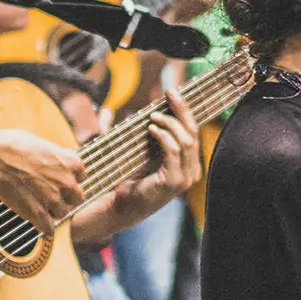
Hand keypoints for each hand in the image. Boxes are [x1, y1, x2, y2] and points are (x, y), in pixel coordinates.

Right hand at [0, 130, 85, 234]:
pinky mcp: (38, 213)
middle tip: (50, 193)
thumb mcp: (42, 143)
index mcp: (71, 162)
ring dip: (53, 210)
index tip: (58, 177)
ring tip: (37, 202)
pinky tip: (34, 218)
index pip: (82, 175)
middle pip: (78, 197)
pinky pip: (49, 228)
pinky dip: (42, 226)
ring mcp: (54, 199)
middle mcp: (67, 182)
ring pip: (63, 213)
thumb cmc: (13, 145)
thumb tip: (59, 158)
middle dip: (66, 196)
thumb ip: (56, 155)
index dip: (70, 176)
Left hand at [110, 87, 200, 218]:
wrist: (119, 206)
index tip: (173, 93)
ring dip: (170, 123)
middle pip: (193, 133)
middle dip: (182, 110)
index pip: (193, 132)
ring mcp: (184, 178)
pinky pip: (174, 151)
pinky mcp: (174, 182)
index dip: (184, 111)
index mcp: (187, 163)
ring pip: (187, 141)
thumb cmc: (125, 179)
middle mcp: (191, 171)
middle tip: (170, 93)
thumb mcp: (131, 152)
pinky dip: (164, 136)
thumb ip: (121, 133)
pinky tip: (151, 128)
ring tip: (153, 116)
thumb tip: (106, 111)